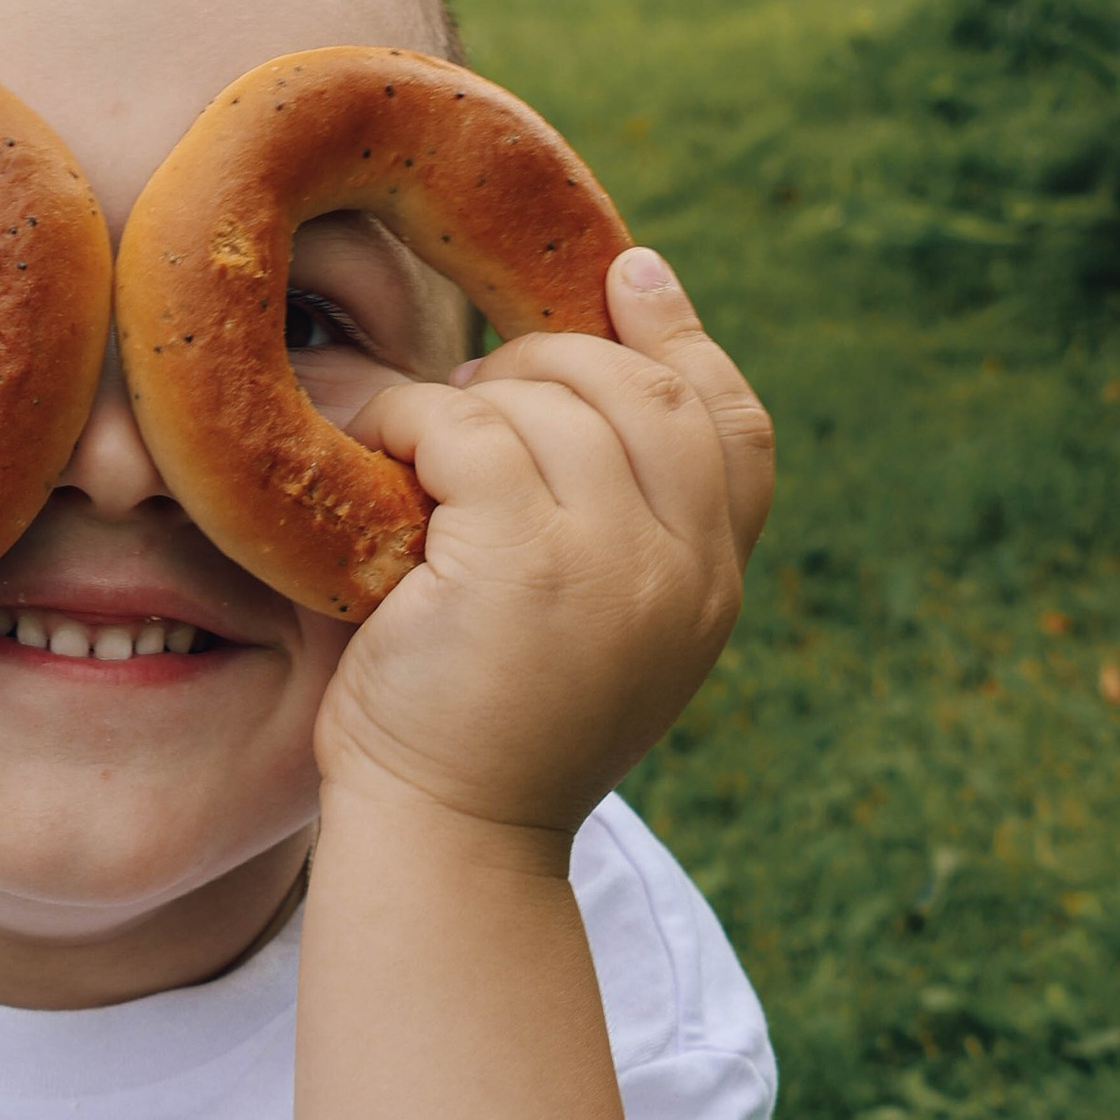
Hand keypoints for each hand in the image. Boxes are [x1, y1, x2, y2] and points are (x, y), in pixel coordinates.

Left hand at [312, 246, 774, 847]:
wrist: (448, 843)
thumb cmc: (483, 736)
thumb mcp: (588, 633)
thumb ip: (618, 530)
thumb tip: (593, 363)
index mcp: (710, 588)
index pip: (734, 429)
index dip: (683, 339)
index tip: (629, 276)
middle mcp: (685, 572)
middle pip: (642, 394)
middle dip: (551, 364)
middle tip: (473, 393)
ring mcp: (614, 565)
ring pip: (551, 401)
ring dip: (472, 398)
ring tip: (421, 440)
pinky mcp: (525, 562)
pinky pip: (471, 431)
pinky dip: (417, 426)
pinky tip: (385, 465)